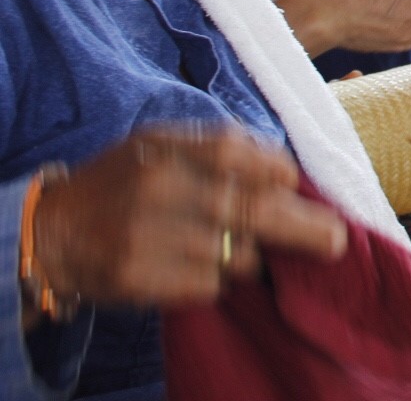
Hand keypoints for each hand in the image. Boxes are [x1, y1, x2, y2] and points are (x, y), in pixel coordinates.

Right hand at [34, 126, 345, 306]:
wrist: (54, 230)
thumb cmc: (126, 180)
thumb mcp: (162, 145)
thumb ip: (220, 149)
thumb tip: (289, 171)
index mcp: (167, 148)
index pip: (239, 153)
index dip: (277, 171)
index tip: (293, 183)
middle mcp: (158, 189)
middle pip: (251, 209)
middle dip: (303, 226)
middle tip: (338, 240)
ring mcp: (147, 236)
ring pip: (237, 254)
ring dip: (249, 254)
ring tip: (228, 243)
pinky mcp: (139, 278)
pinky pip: (208, 284)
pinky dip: (216, 279)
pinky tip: (197, 266)